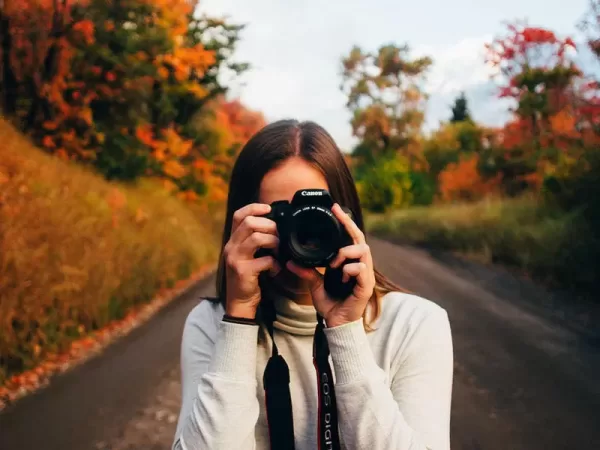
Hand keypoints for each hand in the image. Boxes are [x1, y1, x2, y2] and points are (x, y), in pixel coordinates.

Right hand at [223, 203, 280, 318]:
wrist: (239, 302)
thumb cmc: (248, 276)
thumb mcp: (247, 255)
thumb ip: (254, 240)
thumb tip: (274, 226)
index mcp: (233, 241)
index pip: (238, 215)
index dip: (254, 208)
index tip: (269, 208)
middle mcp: (231, 247)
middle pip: (249, 223)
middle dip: (269, 226)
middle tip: (278, 236)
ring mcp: (236, 259)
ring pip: (257, 238)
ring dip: (274, 242)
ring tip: (278, 250)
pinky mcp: (243, 271)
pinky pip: (265, 260)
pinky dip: (274, 264)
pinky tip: (275, 270)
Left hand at [286, 203, 375, 327]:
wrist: (336, 324)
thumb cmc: (330, 304)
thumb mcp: (314, 284)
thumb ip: (306, 271)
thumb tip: (290, 261)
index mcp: (349, 262)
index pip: (350, 237)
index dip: (345, 222)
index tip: (334, 208)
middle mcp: (360, 266)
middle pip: (360, 239)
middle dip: (349, 225)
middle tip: (337, 214)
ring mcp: (365, 276)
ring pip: (362, 251)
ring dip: (346, 253)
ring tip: (334, 263)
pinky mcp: (367, 287)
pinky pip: (361, 270)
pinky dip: (349, 269)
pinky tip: (340, 276)